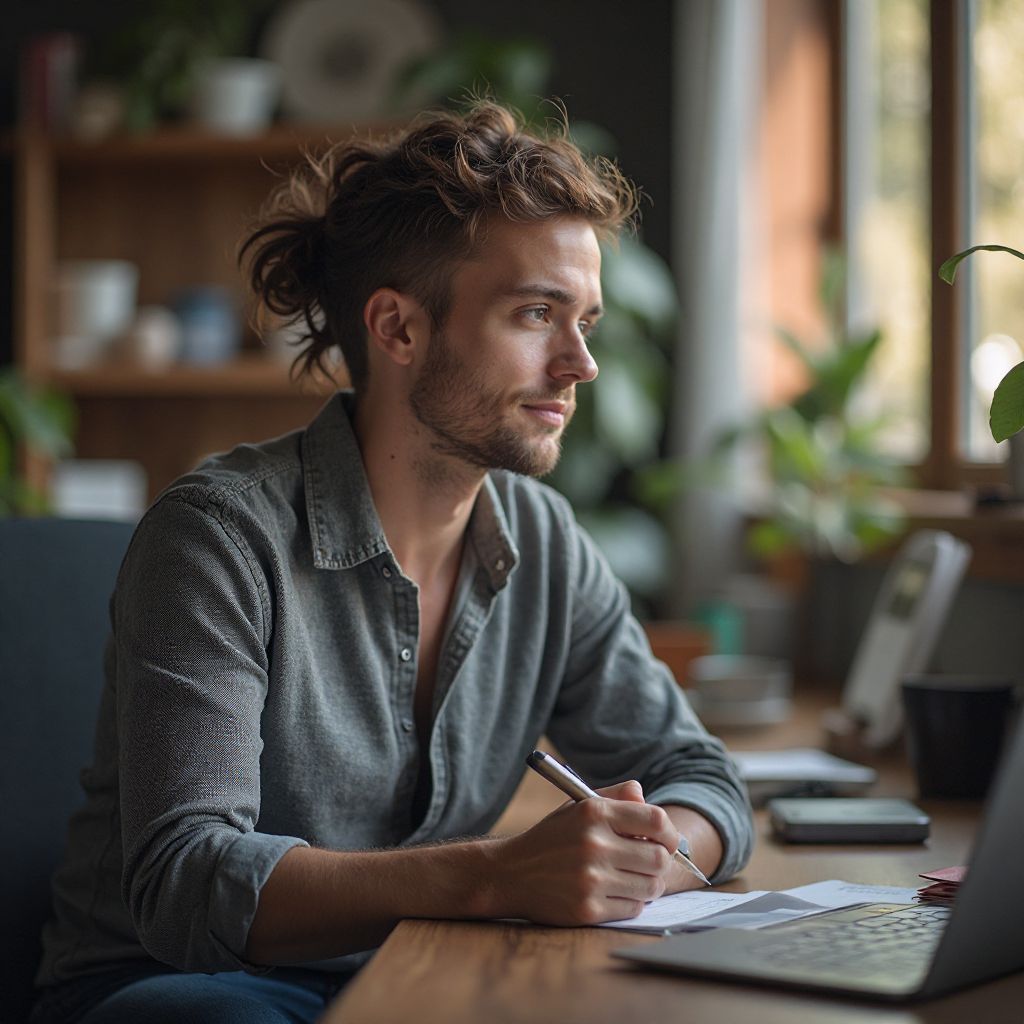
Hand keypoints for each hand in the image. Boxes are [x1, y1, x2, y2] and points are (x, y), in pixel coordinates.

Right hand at [487, 781, 682, 925]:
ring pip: (650, 886)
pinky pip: (633, 908)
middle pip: (659, 858)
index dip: (669, 833)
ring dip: (647, 884)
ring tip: (632, 878)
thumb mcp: (577, 806)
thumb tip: (644, 795)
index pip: (655, 820)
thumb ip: (614, 796)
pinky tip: (614, 892)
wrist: (511, 873)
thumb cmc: (552, 837)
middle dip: (659, 861)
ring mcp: (591, 879)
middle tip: (648, 862)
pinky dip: (630, 902)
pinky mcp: (587, 908)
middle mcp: (593, 844)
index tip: (666, 840)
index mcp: (594, 812)